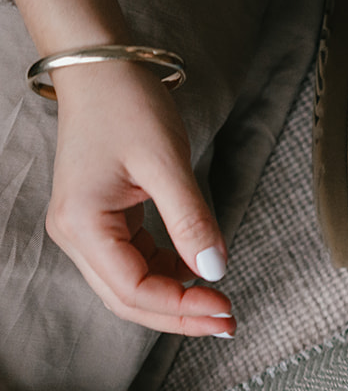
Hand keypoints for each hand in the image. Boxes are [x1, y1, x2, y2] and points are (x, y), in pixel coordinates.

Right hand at [10, 0, 231, 334]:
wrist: (102, 68)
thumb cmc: (126, 104)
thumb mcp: (166, 163)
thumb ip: (190, 221)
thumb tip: (215, 272)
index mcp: (82, 224)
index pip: (134, 289)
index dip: (181, 308)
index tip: (226, 308)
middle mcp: (76, 233)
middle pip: (128, 299)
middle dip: (179, 316)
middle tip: (229, 323)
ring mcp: (87, 229)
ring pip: (132, 286)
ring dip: (175, 300)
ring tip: (220, 305)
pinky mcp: (104, 220)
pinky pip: (136, 262)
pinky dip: (168, 274)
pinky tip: (199, 272)